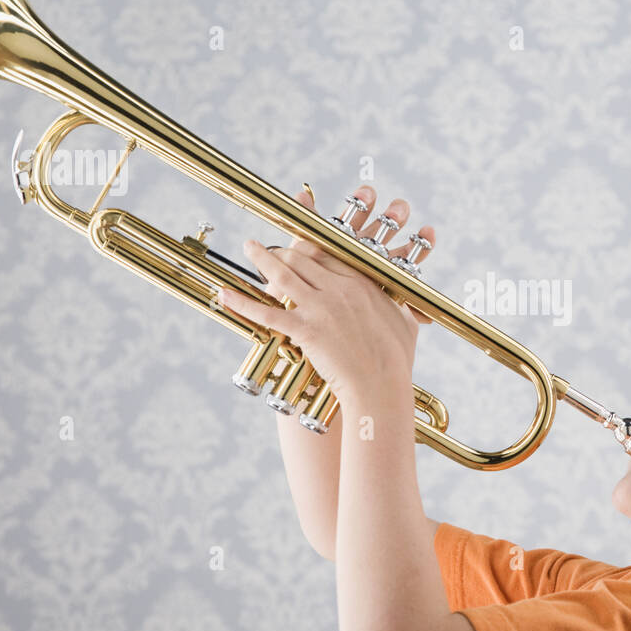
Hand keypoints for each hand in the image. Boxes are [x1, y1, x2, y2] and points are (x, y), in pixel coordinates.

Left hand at [216, 185, 435, 402]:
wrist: (382, 385)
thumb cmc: (397, 360)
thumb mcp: (405, 324)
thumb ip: (400, 310)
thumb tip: (406, 310)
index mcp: (362, 283)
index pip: (330, 254)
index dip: (311, 248)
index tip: (301, 245)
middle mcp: (339, 288)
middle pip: (303, 258)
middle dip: (284, 250)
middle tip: (269, 248)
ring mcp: (320, 307)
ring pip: (283, 274)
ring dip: (262, 258)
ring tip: (249, 247)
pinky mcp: (305, 330)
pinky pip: (266, 313)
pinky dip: (242, 302)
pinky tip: (224, 294)